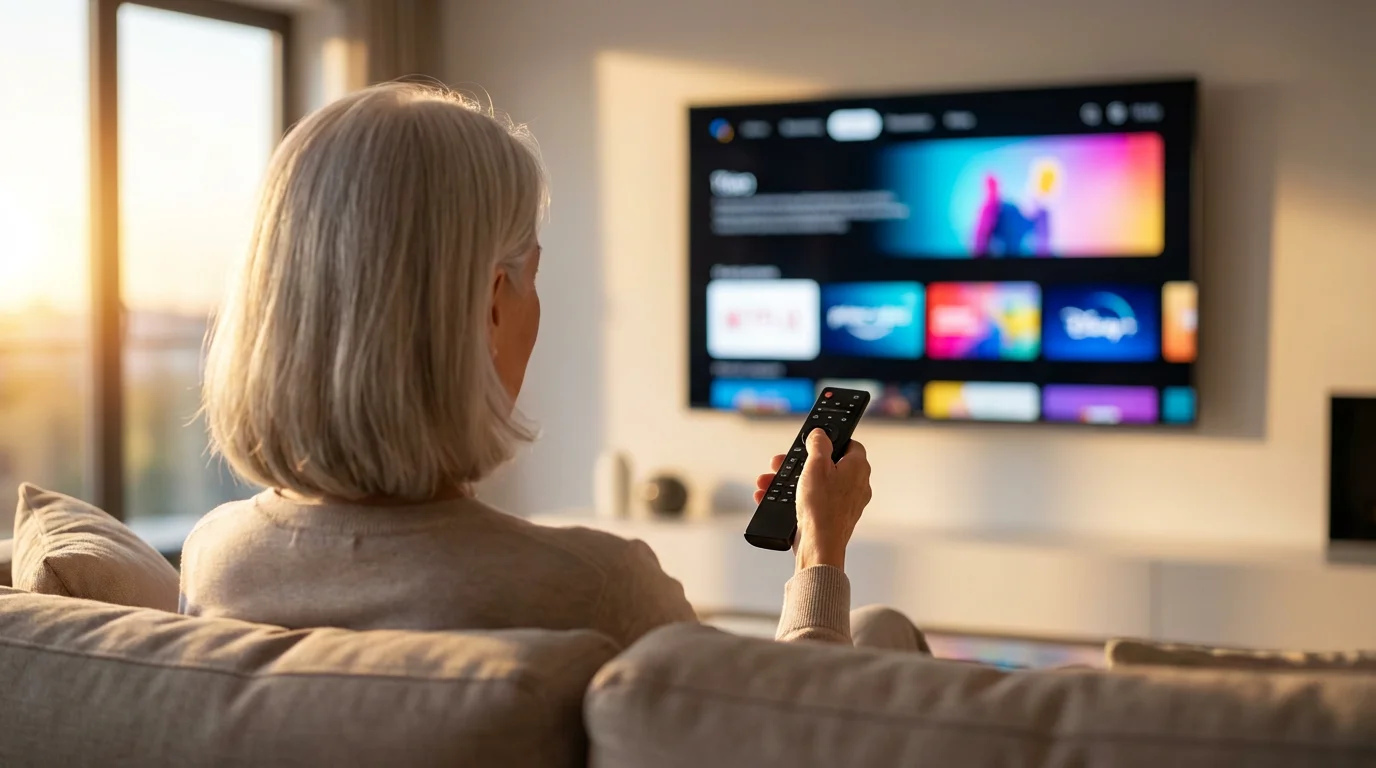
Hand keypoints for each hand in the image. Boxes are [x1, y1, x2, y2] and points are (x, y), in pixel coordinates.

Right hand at [753, 430, 870, 571]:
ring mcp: (844, 504)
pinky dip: (793, 498)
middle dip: (799, 463)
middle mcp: (855, 485)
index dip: (831, 440)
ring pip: (815, 484)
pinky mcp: (831, 518)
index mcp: (858, 468)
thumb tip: (819, 434)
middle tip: (782, 462)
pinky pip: (811, 502)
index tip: (814, 441)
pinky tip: (773, 498)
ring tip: (769, 482)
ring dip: (790, 481)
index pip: (850, 444)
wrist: (819, 545)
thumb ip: (818, 444)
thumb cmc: (821, 506)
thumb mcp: (816, 465)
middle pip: (827, 465)